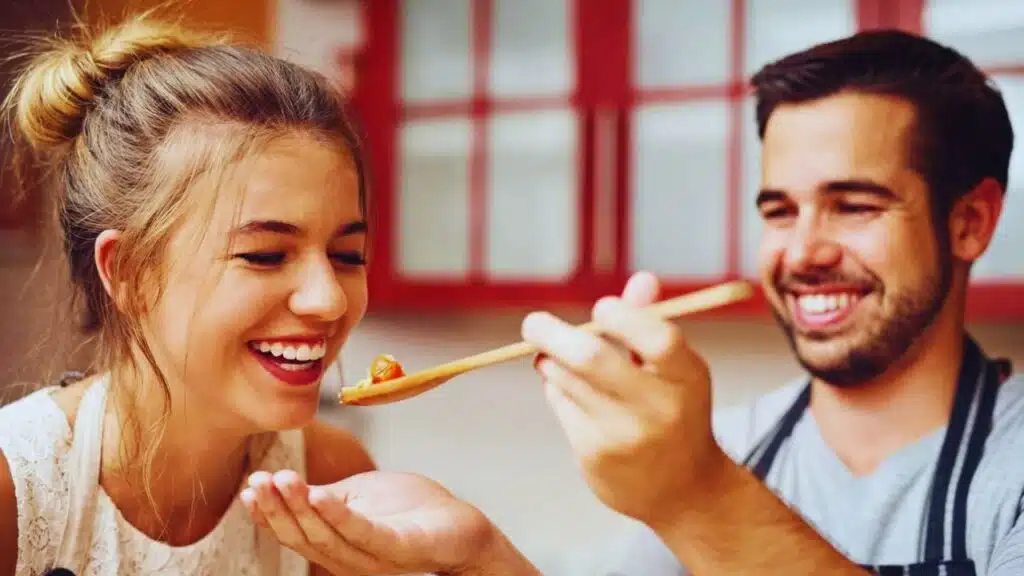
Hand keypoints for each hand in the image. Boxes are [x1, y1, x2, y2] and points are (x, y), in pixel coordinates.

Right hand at [241, 469, 497, 574]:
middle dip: (276, 509)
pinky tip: (321, 497)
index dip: (267, 514)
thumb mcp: (358, 496)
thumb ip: (325, 496)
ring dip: (300, 509)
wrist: (461, 526)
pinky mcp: (401, 548)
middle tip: (258, 480)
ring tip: (282, 480)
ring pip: (328, 538)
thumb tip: (281, 483)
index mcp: (337, 546)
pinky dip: (340, 516)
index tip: (247, 487)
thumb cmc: (411, 511)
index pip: (294, 532)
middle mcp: (350, 559)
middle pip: (304, 538)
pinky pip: (365, 534)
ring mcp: (376, 558)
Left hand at [520, 271, 729, 529]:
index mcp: (687, 378)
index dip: (624, 317)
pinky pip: (560, 403)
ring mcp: (624, 435)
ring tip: (560, 360)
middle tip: (533, 323)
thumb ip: (652, 322)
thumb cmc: (674, 410)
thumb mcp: (676, 368)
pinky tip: (574, 395)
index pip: (658, 340)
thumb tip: (641, 279)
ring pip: (566, 379)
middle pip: (592, 359)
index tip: (601, 309)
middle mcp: (659, 409)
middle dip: (552, 333)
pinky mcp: (595, 455)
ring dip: (552, 361)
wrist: (683, 490)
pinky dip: (558, 388)